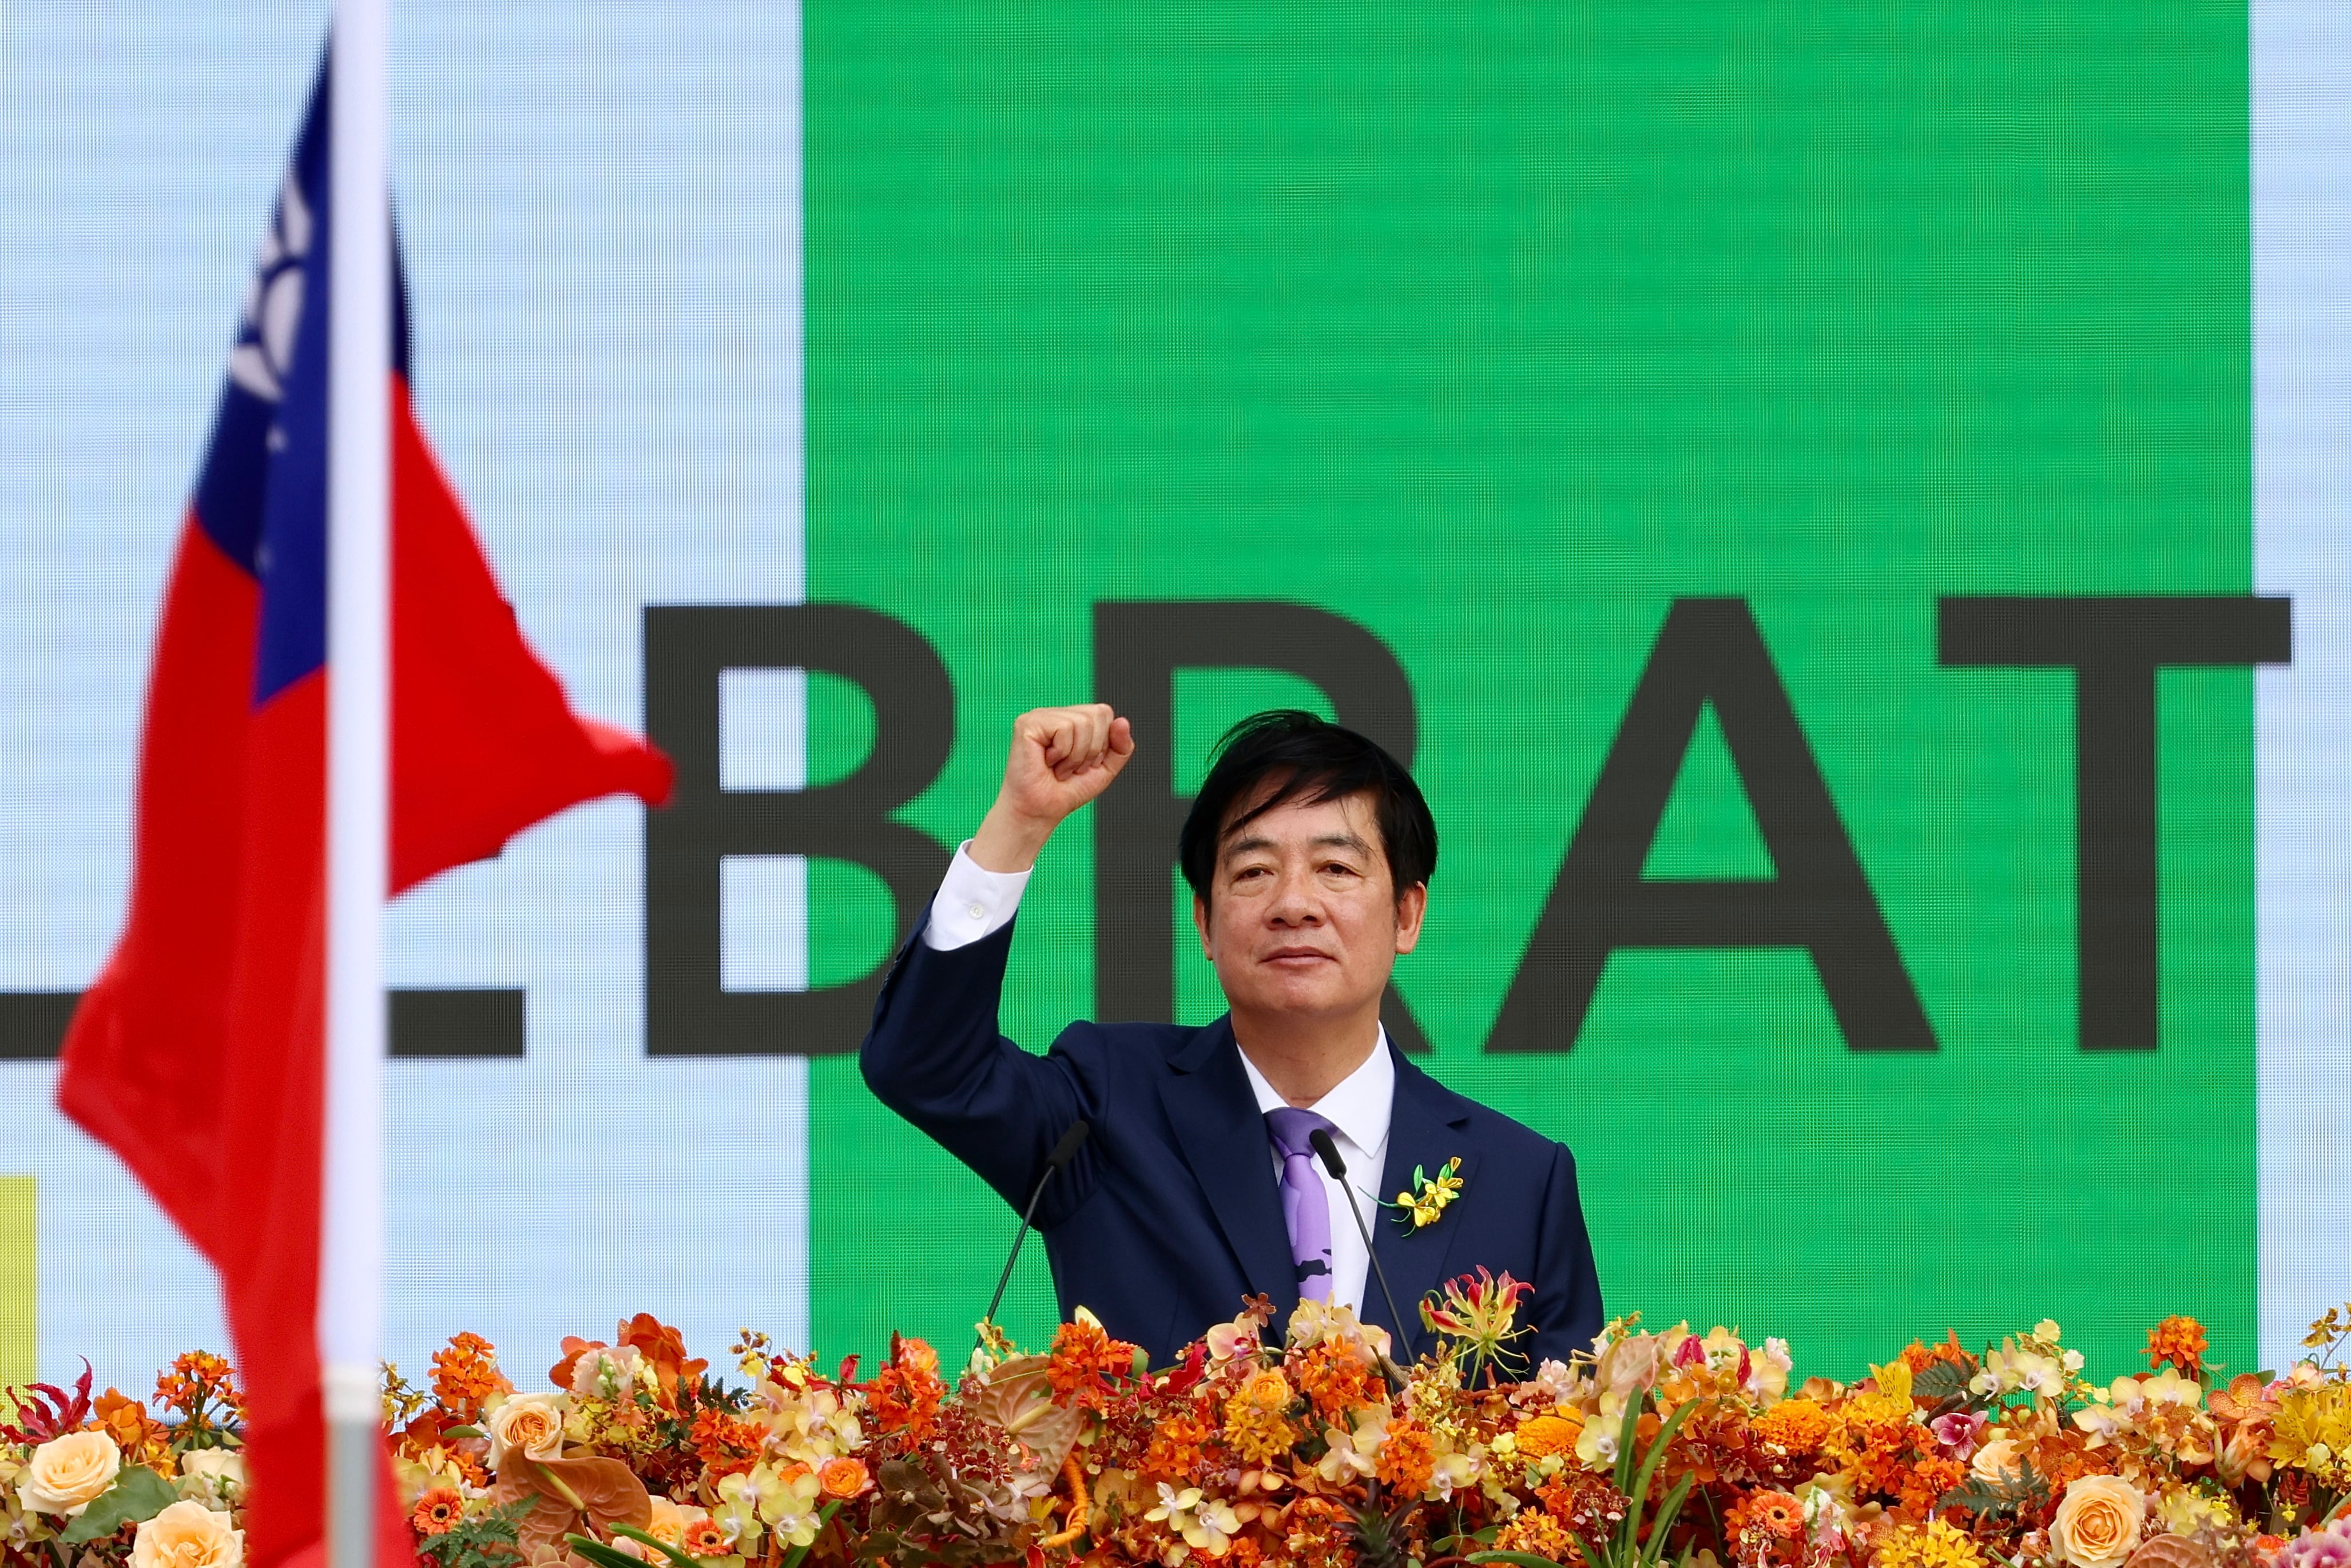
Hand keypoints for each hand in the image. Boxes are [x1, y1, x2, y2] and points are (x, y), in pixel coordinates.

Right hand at [969, 704, 1135, 871]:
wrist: (1040, 811)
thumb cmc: (1066, 791)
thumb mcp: (1105, 769)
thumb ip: (1121, 747)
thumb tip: (1123, 721)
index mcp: (1071, 719)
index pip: (1104, 712)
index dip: (1103, 743)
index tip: (1084, 763)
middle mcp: (1055, 714)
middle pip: (1097, 714)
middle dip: (1092, 749)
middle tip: (1071, 767)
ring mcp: (1039, 716)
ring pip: (1082, 722)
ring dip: (1076, 755)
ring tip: (1059, 767)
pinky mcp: (1028, 723)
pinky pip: (1064, 728)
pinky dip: (1062, 753)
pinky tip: (1047, 762)